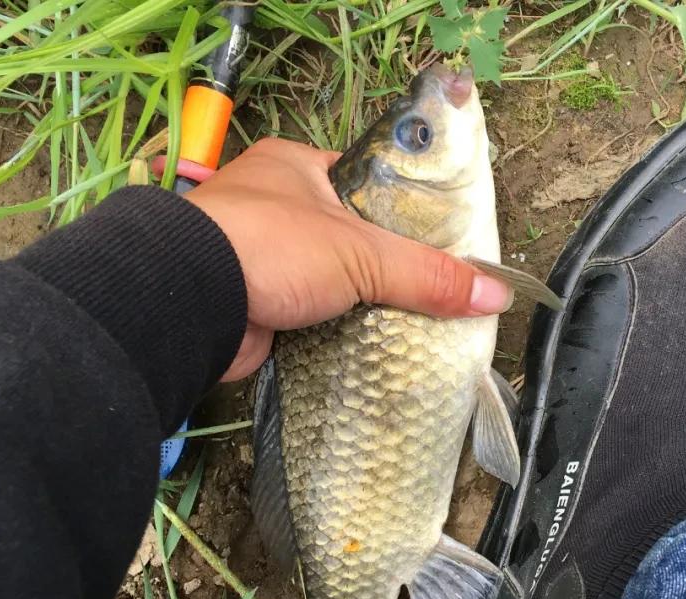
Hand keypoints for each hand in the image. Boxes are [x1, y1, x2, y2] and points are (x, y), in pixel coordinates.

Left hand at [185, 138, 511, 381]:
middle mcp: (275, 205)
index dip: (404, 212)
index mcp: (296, 167)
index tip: (440, 241)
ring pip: (328, 279)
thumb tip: (496, 294)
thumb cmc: (272, 247)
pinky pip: (308, 315)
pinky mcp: (254, 303)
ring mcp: (259, 256)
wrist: (189, 304)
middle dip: (383, 266)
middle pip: (350, 237)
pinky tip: (369, 345)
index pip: (366, 184)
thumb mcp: (361, 253)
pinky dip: (333, 330)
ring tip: (411, 322)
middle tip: (432, 290)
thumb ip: (427, 274)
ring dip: (358, 302)